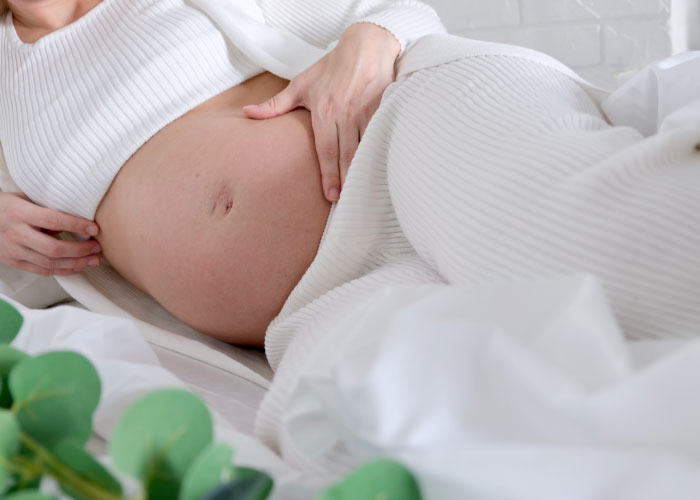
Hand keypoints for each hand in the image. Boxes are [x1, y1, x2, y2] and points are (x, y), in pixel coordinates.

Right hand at [0, 192, 101, 275]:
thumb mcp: (24, 199)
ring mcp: (13, 251)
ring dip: (76, 263)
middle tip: (97, 247)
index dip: (76, 225)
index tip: (94, 228)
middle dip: (80, 250)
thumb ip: (46, 209)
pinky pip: (42, 271)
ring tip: (93, 260)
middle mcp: (16, 234)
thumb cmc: (6, 206)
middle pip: (53, 248)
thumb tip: (74, 221)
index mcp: (19, 213)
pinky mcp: (14, 262)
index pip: (52, 220)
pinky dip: (63, 271)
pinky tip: (78, 267)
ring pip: (49, 263)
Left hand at [243, 22, 400, 201]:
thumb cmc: (332, 67)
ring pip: (364, 148)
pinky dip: (378, 153)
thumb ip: (276, 104)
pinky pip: (380, 136)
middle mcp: (345, 114)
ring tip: (359, 190)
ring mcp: (366, 113)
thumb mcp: (301, 84)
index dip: (328, 174)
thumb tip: (248, 113)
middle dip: (345, 179)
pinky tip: (376, 169)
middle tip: (343, 199)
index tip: (329, 194)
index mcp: (324, 112)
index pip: (326, 150)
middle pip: (346, 154)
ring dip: (362, 169)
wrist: (365, 47)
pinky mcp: (382, 109)